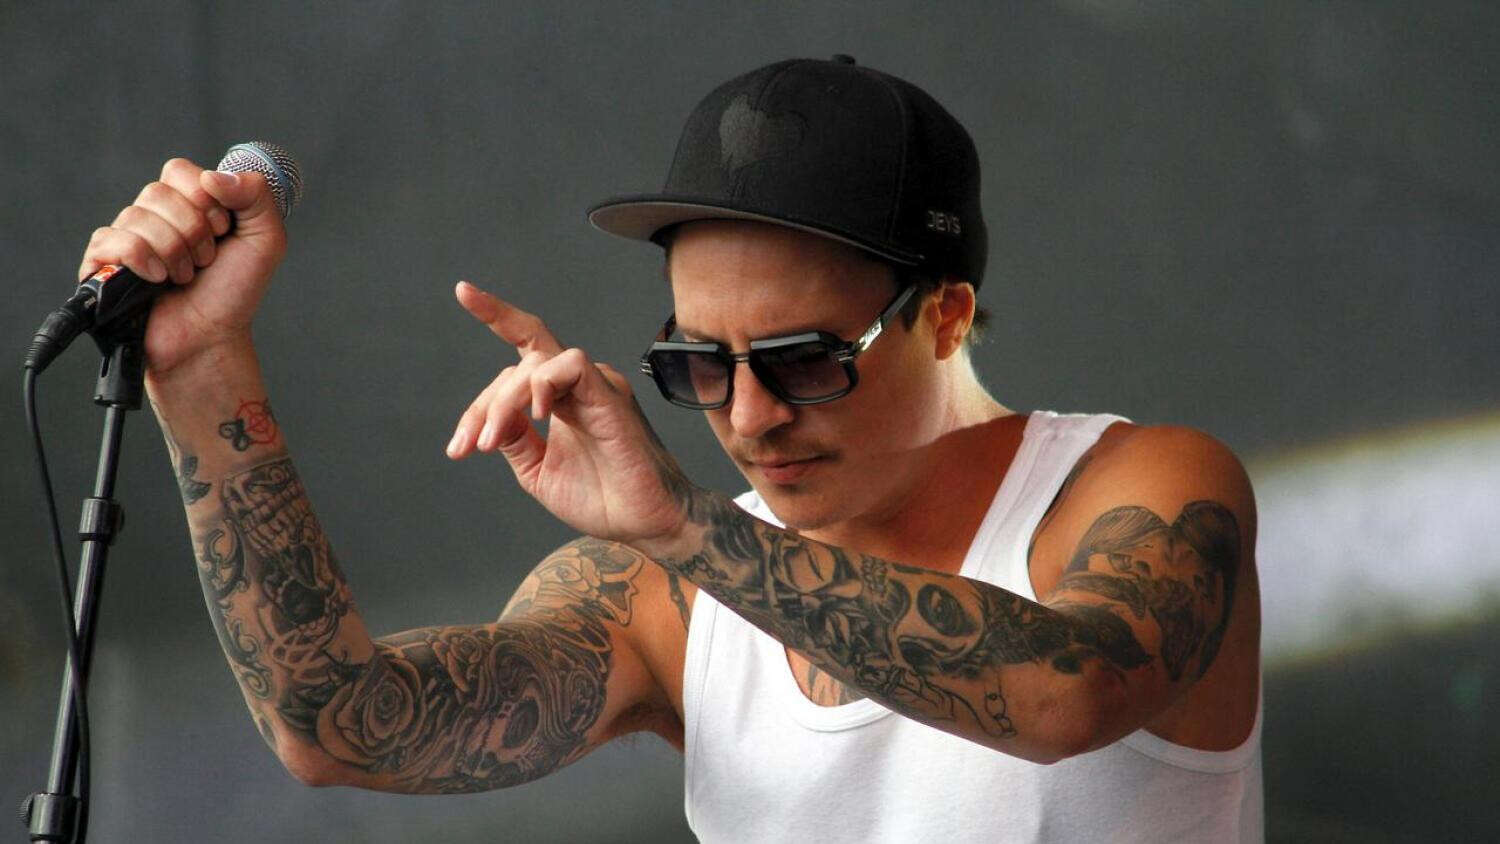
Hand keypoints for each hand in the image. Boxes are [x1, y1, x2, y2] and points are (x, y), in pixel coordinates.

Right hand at [79, 158, 286, 376]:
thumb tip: (212, 175)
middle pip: (158, 193)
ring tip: (184, 277)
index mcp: (186, 202)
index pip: (180, 171)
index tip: (223, 231)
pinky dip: (143, 260)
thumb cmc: (234, 292)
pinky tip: (157, 280)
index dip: (206, 202)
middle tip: (205, 261)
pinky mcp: (102, 261)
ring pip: (137, 216)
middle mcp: (153, 215)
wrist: (210, 337)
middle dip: (194, 232)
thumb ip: (256, 195)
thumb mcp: (266, 239)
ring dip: (174, 253)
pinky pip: (113, 240)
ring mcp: (125, 236)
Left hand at [446, 281, 691, 545]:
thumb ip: (515, 439)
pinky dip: (543, 385)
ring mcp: (595, 385)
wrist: (644, 522)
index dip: (491, 340)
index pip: (522, 357)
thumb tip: (490, 418)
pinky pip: (571, 364)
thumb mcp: (538, 470)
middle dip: (482, 406)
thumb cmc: (602, 499)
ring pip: (536, 361)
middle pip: (519, 364)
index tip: (462, 320)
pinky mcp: (609, 393)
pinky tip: (536, 417)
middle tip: (467, 448)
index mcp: (562, 399)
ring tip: (491, 443)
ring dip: (503, 402)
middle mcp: (578, 385)